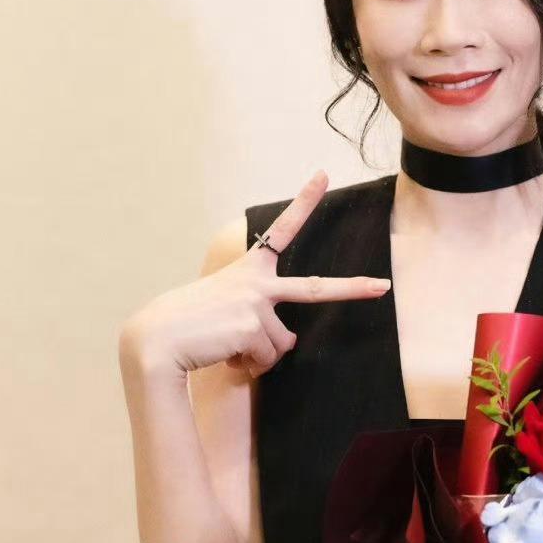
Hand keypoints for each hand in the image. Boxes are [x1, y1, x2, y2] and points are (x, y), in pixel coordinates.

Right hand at [118, 170, 391, 378]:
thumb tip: (286, 345)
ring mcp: (259, 304)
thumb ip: (259, 320)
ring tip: (226, 347)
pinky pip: (266, 360)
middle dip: (354, 289)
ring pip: (280, 346)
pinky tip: (224, 355)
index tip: (322, 175)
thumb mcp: (226, 312)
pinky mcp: (255, 328)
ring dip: (257, 356)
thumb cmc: (188, 326)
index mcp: (249, 270)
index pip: (280, 231)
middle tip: (384, 287)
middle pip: (317, 290)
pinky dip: (247, 366)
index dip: (303, 202)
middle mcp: (258, 282)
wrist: (158, 340)